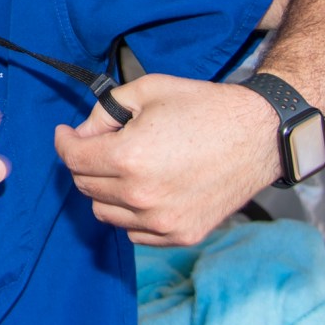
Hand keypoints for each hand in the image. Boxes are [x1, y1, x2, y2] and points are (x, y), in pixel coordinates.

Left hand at [53, 74, 280, 245]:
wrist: (259, 135)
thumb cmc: (205, 108)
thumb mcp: (148, 90)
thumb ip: (104, 111)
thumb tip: (83, 133)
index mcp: (129, 157)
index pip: (73, 159)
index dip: (65, 142)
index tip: (67, 134)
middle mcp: (141, 195)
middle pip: (86, 186)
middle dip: (85, 162)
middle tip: (101, 144)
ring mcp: (162, 220)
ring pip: (105, 213)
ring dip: (106, 190)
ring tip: (127, 167)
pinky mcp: (181, 234)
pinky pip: (134, 231)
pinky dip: (131, 213)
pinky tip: (146, 189)